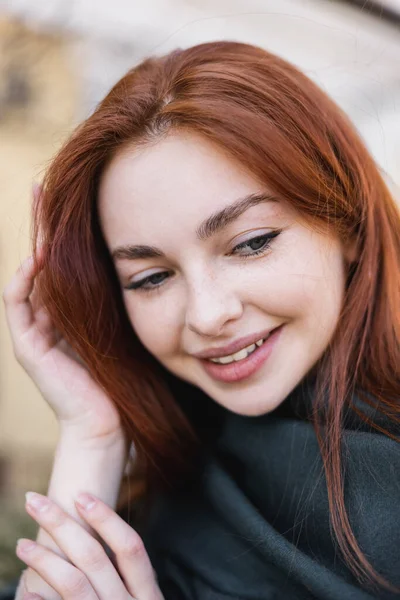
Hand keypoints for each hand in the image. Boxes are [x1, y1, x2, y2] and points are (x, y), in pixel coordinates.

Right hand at [2, 185, 124, 446]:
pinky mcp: (27, 346)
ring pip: (27, 275)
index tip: (70, 196)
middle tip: (42, 187)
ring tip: (38, 208)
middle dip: (40, 224)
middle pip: (40, 259)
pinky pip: (18, 304)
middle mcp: (46, 315)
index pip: (60, 261)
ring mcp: (32, 330)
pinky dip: (25, 280)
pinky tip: (37, 257)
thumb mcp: (119, 326)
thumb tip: (136, 261)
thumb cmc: (121, 375)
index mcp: (67, 311)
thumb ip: (114, 300)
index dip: (60, 230)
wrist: (107, 420)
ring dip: (32, 242)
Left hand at [16, 491, 162, 599]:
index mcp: (149, 598)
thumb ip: (127, 582)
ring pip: (74, 583)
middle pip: (95, 557)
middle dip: (62, 524)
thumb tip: (93, 545)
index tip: (81, 495)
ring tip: (22, 543)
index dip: (107, 519)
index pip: (131, 547)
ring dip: (44, 558)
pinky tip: (25, 592)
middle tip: (35, 501)